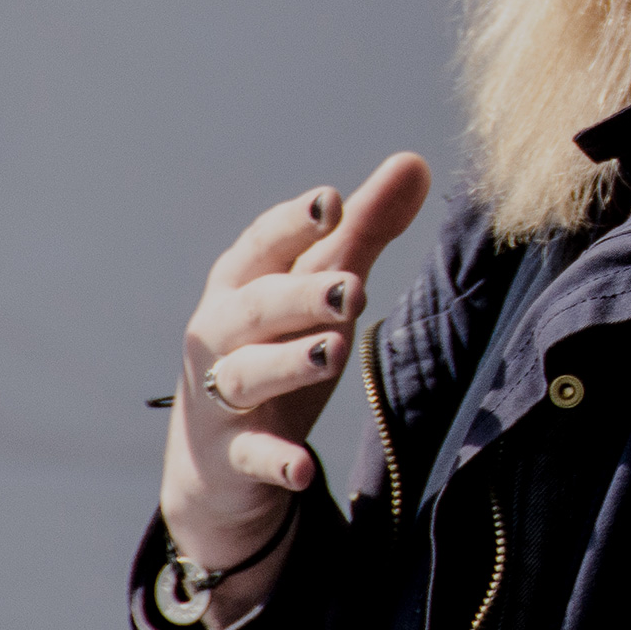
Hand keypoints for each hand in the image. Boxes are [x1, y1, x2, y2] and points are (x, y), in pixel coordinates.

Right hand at [157, 153, 432, 617]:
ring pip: (246, 374)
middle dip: (299, 293)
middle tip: (352, 286)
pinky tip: (301, 468)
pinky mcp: (230, 456)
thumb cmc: (276, 350)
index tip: (332, 203)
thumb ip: (364, 231)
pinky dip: (274, 460)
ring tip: (333, 350)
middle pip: (254, 306)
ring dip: (287, 362)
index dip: (295, 224)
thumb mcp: (319, 291)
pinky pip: (250, 457)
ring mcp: (220, 397)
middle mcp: (221, 334)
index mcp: (242, 283)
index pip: (264, 244)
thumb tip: (415, 161)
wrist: (216, 463)